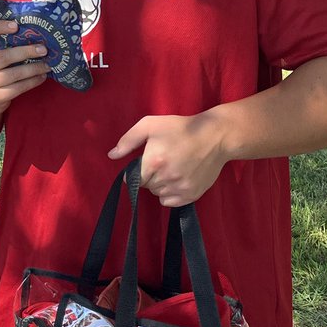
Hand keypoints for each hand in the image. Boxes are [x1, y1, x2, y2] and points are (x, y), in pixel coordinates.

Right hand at [0, 18, 48, 114]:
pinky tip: (41, 77)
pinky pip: (17, 89)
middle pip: (2, 57)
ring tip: (47, 65)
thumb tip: (30, 27)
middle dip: (25, 52)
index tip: (16, 25)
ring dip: (33, 69)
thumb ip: (1, 40)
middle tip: (43, 49)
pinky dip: (32, 82)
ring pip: (12, 75)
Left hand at [108, 112, 227, 205]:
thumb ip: (128, 140)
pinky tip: (177, 179)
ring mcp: (180, 189)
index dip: (136, 171)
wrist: (215, 136)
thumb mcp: (150, 125)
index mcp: (153, 162)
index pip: (133, 179)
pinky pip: (171, 202)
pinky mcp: (192, 195)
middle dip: (149, 176)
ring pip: (158, 194)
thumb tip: (112, 155)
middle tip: (161, 161)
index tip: (145, 162)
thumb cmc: (180, 127)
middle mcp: (166, 179)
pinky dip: (170, 194)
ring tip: (171, 169)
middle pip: (146, 186)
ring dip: (160, 185)